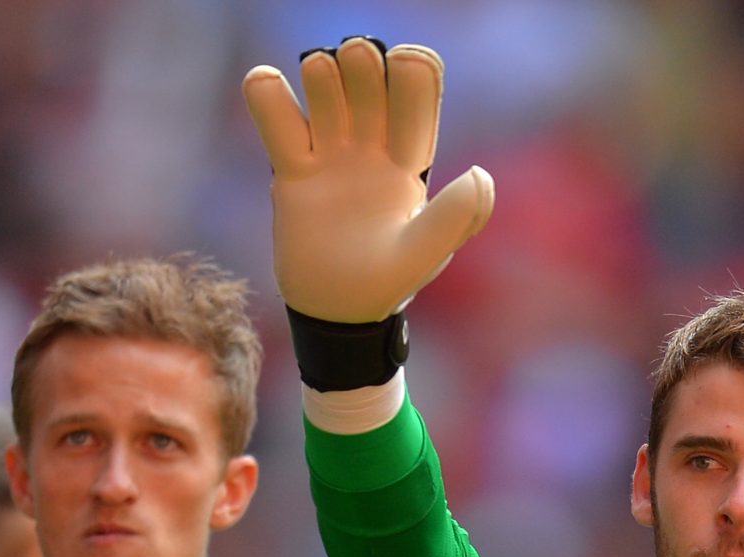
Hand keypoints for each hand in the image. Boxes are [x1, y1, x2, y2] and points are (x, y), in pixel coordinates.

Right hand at [242, 37, 493, 323]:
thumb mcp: (423, 256)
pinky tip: (265, 79)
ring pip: (327, 99)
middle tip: (356, 56)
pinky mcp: (293, 173)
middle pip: (370, 89)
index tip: (405, 62)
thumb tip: (478, 174)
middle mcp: (372, 150)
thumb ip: (456, 218)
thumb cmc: (386, 284)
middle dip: (366, 68)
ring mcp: (331, 158)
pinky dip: (268, 99)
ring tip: (319, 70)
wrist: (335, 313)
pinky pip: (279, 127)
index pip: (417, 103)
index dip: (414, 75)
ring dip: (324, 76)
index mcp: (411, 162)